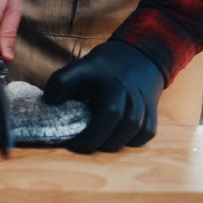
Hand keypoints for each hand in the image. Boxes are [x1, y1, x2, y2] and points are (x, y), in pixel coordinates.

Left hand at [44, 41, 164, 152]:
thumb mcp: (79, 68)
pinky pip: (147, 133)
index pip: (104, 108)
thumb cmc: (103, 68)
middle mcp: (129, 90)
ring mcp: (143, 100)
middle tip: (80, 145)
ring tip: (97, 144)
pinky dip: (133, 141)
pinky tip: (116, 139)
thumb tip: (50, 102)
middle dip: (98, 138)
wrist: (138, 56)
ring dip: (115, 141)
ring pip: (137, 127)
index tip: (71, 139)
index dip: (88, 130)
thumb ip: (61, 83)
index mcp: (110, 81)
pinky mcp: (152, 111)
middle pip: (121, 119)